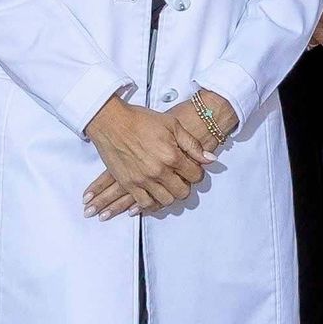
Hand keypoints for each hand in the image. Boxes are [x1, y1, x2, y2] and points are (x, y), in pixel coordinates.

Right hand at [83, 95, 204, 216]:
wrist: (112, 122)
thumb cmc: (141, 120)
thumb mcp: (173, 125)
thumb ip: (192, 145)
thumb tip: (210, 159)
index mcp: (172, 156)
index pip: (195, 175)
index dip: (197, 173)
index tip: (193, 169)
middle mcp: (158, 171)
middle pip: (181, 192)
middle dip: (185, 186)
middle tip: (182, 180)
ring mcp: (142, 179)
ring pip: (165, 200)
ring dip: (170, 195)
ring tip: (169, 187)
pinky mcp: (128, 183)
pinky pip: (144, 203)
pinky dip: (152, 203)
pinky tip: (154, 197)